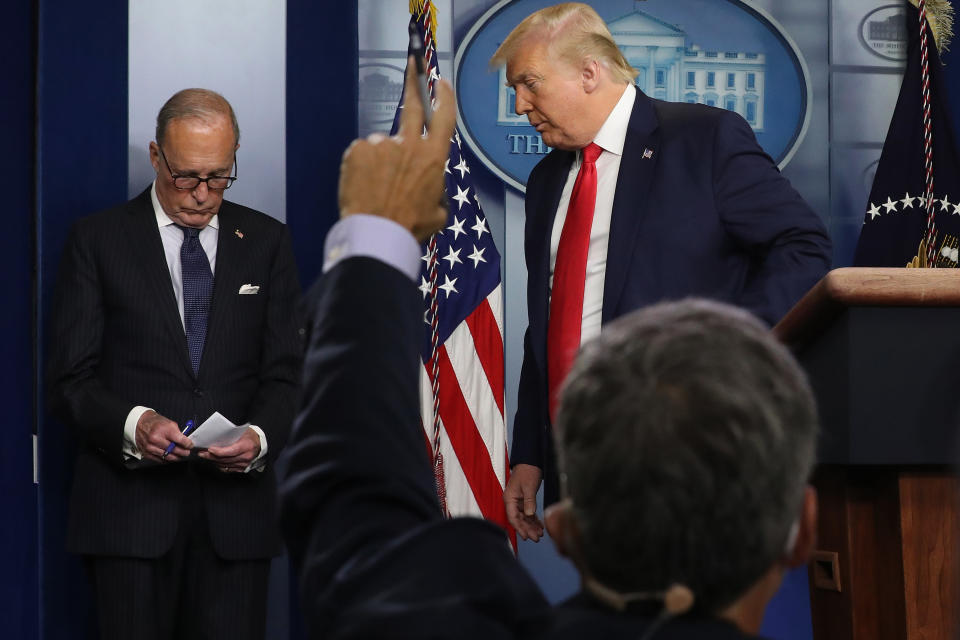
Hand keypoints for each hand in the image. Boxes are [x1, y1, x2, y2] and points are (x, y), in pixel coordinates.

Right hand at [136, 410, 191, 461]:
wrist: (140, 423)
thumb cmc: (155, 423)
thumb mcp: (169, 423)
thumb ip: (178, 433)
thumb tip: (186, 441)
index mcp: (163, 430)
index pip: (180, 440)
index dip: (187, 444)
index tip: (190, 445)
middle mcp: (156, 439)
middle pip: (174, 450)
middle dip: (183, 452)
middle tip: (187, 452)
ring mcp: (150, 447)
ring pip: (167, 457)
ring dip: (176, 457)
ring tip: (180, 455)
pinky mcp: (146, 453)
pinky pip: (160, 460)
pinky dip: (167, 459)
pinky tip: (171, 456)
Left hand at [198, 428, 261, 472]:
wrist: (261, 444)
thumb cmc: (250, 436)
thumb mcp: (243, 431)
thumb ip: (231, 435)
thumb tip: (216, 437)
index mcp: (247, 446)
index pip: (231, 451)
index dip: (219, 451)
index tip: (209, 449)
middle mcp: (246, 457)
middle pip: (225, 459)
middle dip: (211, 456)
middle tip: (202, 453)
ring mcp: (244, 464)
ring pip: (225, 465)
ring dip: (213, 461)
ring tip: (205, 456)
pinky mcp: (242, 469)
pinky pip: (228, 469)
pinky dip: (219, 465)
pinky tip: (214, 461)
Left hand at [338, 56, 455, 242]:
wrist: (377, 232)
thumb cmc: (410, 227)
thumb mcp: (438, 213)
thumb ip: (435, 191)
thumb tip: (429, 187)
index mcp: (433, 158)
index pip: (443, 117)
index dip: (443, 96)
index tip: (440, 82)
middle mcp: (409, 144)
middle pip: (412, 106)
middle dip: (413, 81)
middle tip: (412, 64)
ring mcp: (381, 144)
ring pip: (382, 146)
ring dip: (380, 162)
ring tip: (377, 190)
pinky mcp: (358, 150)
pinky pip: (362, 155)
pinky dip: (362, 168)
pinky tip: (364, 187)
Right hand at [504, 464, 543, 541]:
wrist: (531, 461)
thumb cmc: (527, 471)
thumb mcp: (528, 486)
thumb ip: (529, 501)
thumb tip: (529, 514)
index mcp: (509, 498)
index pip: (513, 517)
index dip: (519, 528)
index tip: (526, 536)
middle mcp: (513, 501)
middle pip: (519, 520)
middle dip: (527, 529)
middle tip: (536, 538)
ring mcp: (519, 501)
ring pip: (524, 518)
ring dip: (532, 526)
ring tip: (540, 534)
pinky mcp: (525, 500)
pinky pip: (529, 513)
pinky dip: (534, 520)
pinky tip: (540, 526)